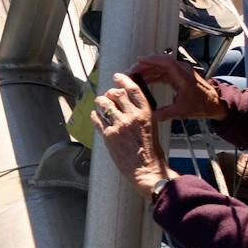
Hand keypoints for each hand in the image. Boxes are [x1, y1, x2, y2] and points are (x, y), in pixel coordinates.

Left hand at [92, 73, 172, 194]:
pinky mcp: (108, 135)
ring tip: (99, 103)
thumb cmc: (152, 153)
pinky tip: (94, 115)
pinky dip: (94, 115)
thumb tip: (129, 106)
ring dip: (100, 101)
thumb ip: (141, 115)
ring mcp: (119, 125)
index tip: (117, 77)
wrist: (146, 170)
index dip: (124, 81)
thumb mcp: (152, 128)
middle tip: (108, 95)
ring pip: (104, 104)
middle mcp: (131, 116)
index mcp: (145, 113)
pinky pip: (97, 119)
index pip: (133, 90)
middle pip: (116, 94)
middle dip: (110, 92)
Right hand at [128, 53, 226, 120]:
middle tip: (131, 72)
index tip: (139, 60)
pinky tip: (145, 81)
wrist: (214, 104)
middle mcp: (182, 71)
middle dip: (145, 66)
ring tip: (135, 76)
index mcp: (184, 77)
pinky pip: (164, 72)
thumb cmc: (202, 105)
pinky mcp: (180, 76)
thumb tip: (150, 116)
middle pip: (160, 63)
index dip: (152, 60)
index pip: (166, 62)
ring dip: (148, 70)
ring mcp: (181, 73)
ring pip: (161, 67)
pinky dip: (154, 75)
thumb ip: (165, 113)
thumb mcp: (182, 111)